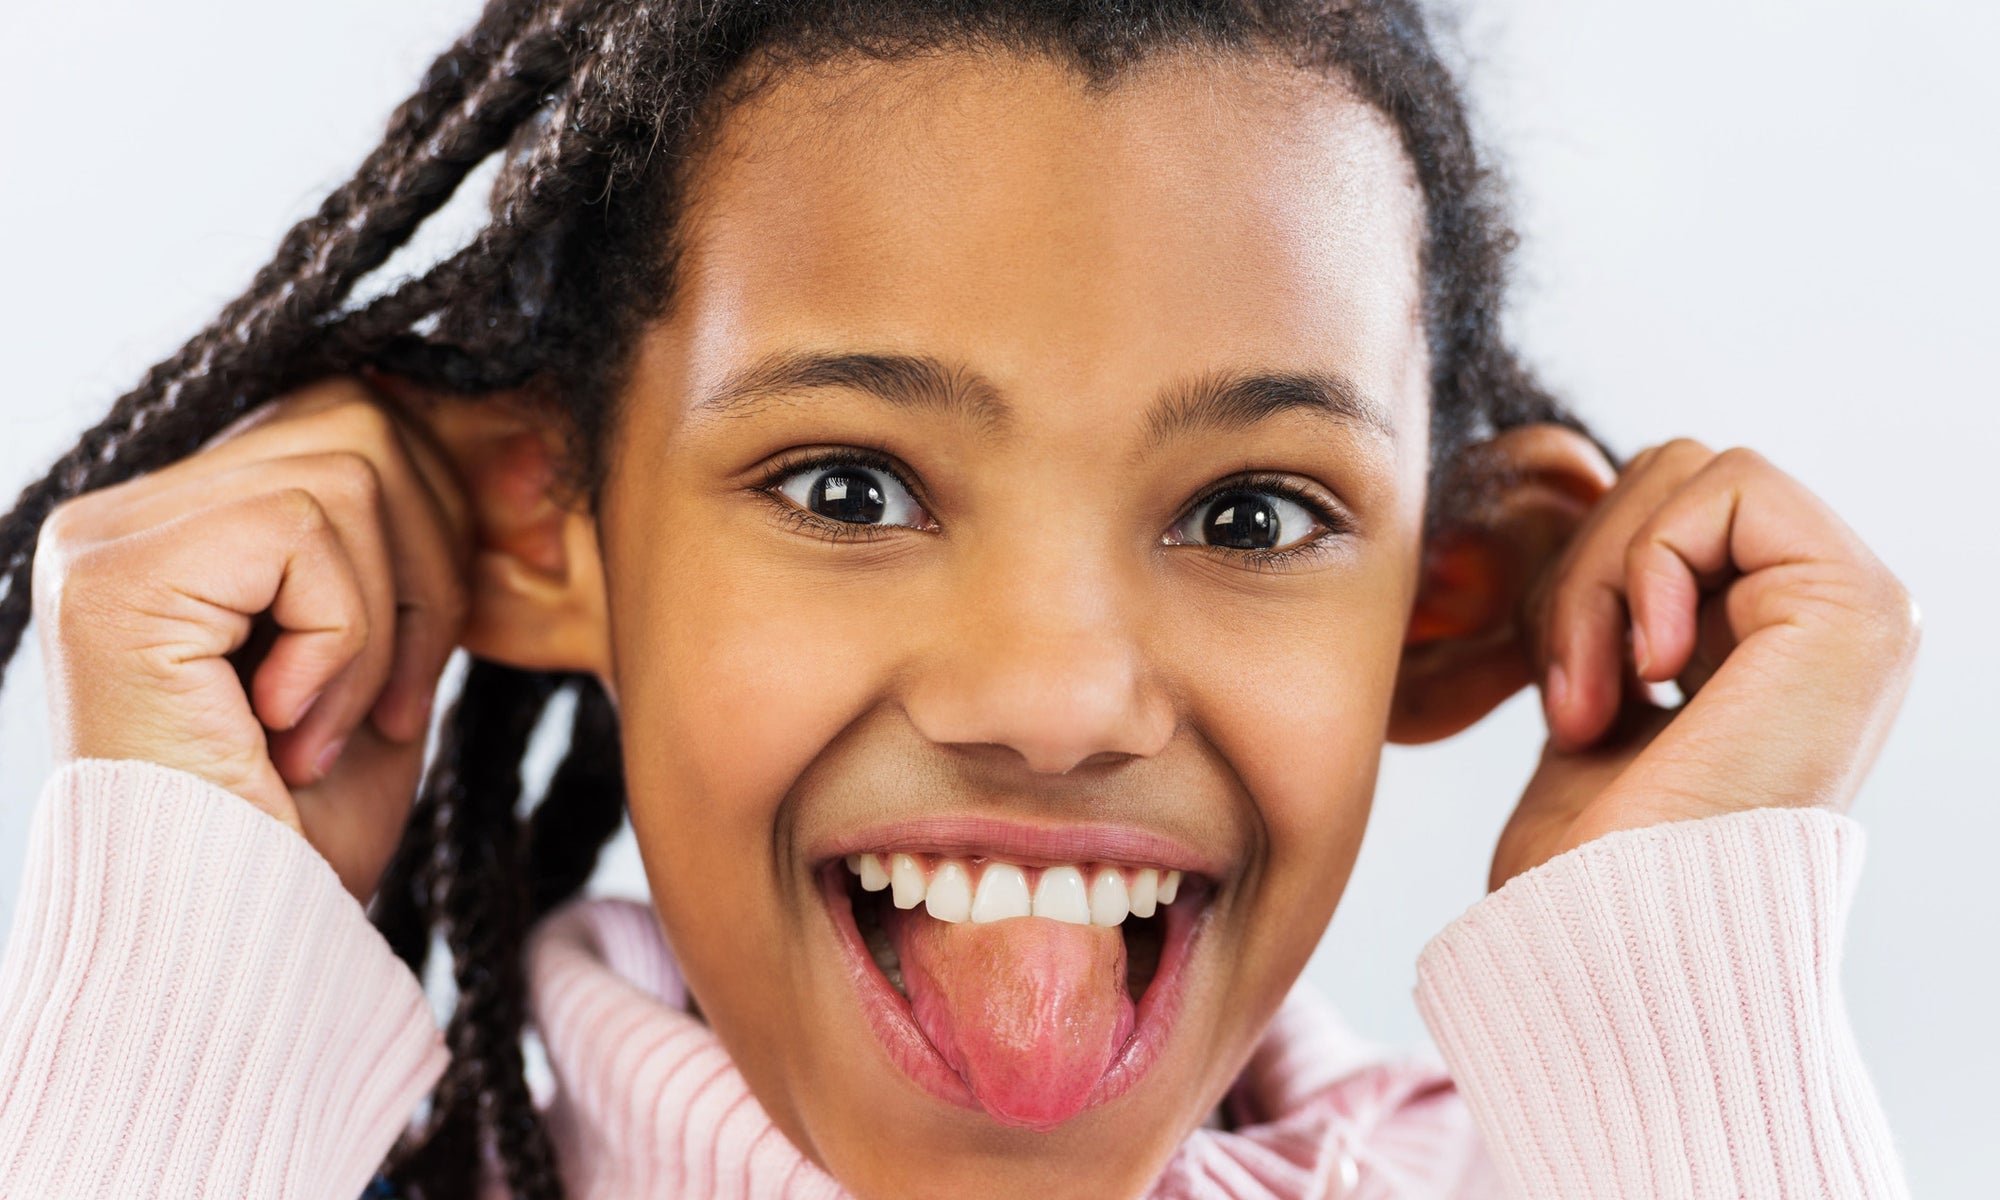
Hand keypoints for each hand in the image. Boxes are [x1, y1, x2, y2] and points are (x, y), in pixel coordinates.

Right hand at [33, 379, 473, 898]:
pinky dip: (343, 637)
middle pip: (359, 420)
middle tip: (392, 705)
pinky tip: (290, 731)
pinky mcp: (118, 576)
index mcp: (180, 530)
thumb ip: (421, 556)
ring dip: (383, 621)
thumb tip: (520, 446)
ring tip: (333, 728)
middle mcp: (123, 517)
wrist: (229, 953)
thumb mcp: (388, 668)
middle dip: (428, 566)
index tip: (450, 644)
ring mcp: (107, 539)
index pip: (349, 426)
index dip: (440, 520)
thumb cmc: (304, 836)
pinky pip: (308, 527)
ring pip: (350, 467)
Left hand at [1491, 440, 1919, 889]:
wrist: (1615, 931)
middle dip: (1581, 572)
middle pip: (1667, 475)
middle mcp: (1827, 618)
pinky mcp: (1859, 605)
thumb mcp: (1595, 695)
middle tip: (1571, 701)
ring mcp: (1857, 610)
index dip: (1581, 576)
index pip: (1660, 510)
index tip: (1563, 697)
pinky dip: (1650, 564)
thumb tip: (1566, 496)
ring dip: (1599, 580)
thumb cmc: (1589, 850)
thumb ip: (1614, 606)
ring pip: (1684, 470)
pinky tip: (1654, 674)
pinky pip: (1727, 484)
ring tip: (1595, 702)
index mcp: (1772, 637)